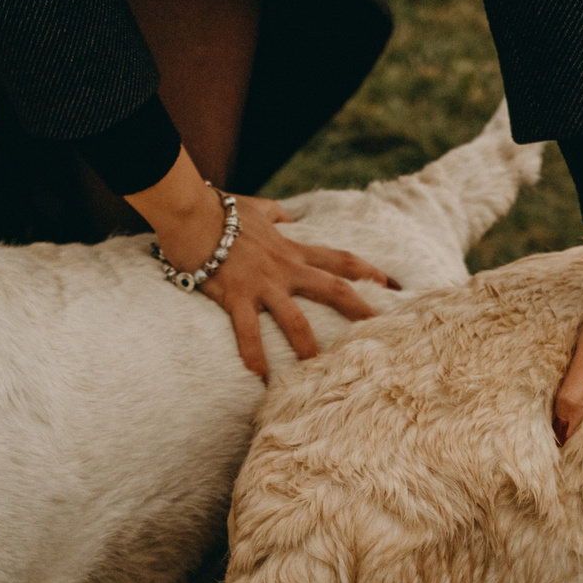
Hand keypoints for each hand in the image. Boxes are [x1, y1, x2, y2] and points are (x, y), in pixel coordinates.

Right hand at [130, 151, 397, 378]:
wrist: (190, 211)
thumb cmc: (219, 209)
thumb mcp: (256, 207)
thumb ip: (276, 214)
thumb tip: (286, 214)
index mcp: (292, 250)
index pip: (340, 259)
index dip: (369, 271)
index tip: (392, 285)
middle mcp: (284, 268)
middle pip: (334, 289)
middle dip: (361, 310)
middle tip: (384, 333)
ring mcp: (261, 283)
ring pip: (295, 319)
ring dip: (308, 347)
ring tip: (319, 373)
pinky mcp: (235, 295)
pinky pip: (247, 330)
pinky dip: (253, 353)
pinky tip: (259, 375)